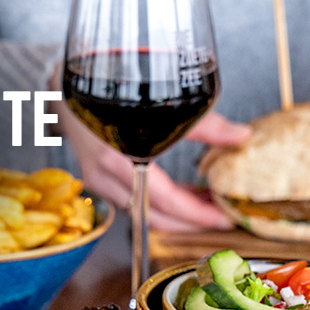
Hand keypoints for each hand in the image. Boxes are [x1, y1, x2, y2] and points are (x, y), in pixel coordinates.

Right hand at [58, 105, 250, 231]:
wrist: (67, 87)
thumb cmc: (111, 93)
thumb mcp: (161, 106)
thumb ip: (205, 124)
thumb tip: (242, 135)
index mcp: (120, 158)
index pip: (166, 200)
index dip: (197, 214)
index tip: (223, 219)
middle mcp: (106, 177)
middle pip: (156, 218)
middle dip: (192, 223)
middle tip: (222, 218)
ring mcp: (100, 183)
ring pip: (146, 215)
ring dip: (178, 216)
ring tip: (209, 206)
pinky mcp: (101, 183)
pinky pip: (137, 204)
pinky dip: (163, 206)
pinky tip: (186, 196)